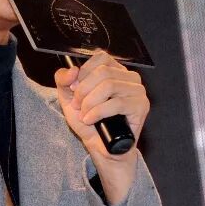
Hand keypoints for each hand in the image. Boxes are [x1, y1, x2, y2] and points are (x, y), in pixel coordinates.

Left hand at [54, 52, 149, 201]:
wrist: (102, 148)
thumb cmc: (90, 123)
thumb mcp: (69, 98)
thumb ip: (63, 80)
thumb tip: (72, 70)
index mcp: (115, 70)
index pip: (100, 57)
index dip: (84, 73)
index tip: (75, 90)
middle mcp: (130, 77)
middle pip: (102, 72)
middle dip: (84, 91)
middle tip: (78, 107)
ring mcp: (138, 91)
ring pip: (109, 86)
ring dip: (90, 103)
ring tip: (86, 116)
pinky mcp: (141, 106)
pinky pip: (117, 103)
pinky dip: (99, 112)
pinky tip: (91, 120)